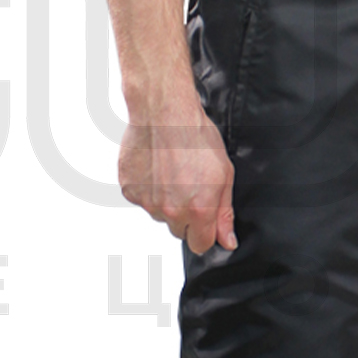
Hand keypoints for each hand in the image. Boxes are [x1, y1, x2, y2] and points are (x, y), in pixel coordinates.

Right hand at [119, 86, 237, 251]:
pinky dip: (147, 188)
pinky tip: (155, 167)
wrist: (164, 112)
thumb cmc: (196, 137)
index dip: (205, 231)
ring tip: (171, 171)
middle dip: (186, 215)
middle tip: (189, 184)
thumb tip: (228, 241)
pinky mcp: (129, 191)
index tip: (205, 216)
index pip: (200, 244)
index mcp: (198, 211)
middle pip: (179, 230)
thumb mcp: (224, 174)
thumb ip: (225, 213)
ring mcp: (147, 202)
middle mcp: (171, 211)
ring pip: (159, 214)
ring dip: (166, 201)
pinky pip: (141, 199)